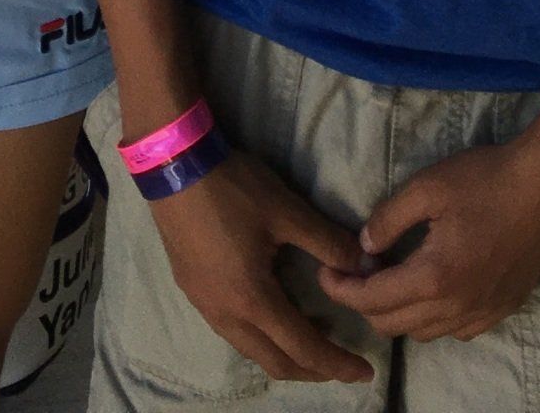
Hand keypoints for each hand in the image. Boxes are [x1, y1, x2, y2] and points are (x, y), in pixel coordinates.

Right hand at [149, 146, 374, 383]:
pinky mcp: (193, 291)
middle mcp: (225, 315)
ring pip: (250, 350)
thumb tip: (364, 265)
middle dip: (312, 370)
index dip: (336, 363)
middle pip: (274, 362)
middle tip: (342, 364)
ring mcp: (204, 305)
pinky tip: (272, 312)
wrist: (173, 167)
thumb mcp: (287, 210)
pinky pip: (233, 332)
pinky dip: (261, 337)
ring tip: (314, 334)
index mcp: (252, 300)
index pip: (303, 348)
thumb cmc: (233, 190)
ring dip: (285, 353)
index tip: (366, 372)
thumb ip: (328, 242)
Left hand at [316, 133, 539, 342]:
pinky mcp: (503, 308)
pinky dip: (432, 317)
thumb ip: (389, 218)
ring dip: (398, 312)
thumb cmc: (488, 179)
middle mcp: (457, 307)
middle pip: (394, 325)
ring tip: (391, 275)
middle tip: (355, 272)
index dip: (342, 290)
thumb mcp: (428, 187)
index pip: (373, 301)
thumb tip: (365, 245)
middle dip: (364, 303)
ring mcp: (483, 312)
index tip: (325, 273)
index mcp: (434, 278)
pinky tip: (432, 286)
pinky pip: (456, 329)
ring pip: (424, 333)